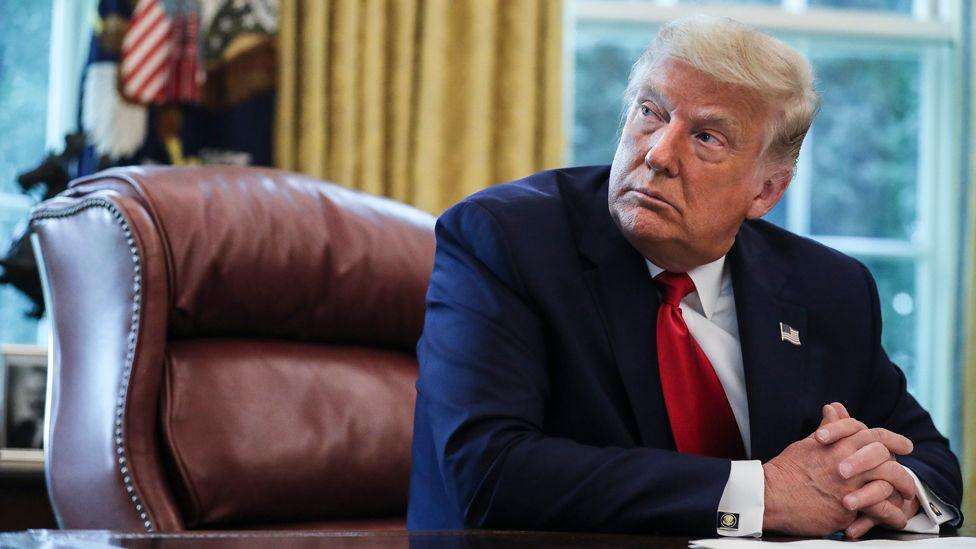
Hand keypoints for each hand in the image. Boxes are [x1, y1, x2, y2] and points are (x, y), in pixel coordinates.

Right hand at [761, 404, 913, 535]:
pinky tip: (897, 519)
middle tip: (908, 477)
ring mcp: (850, 485)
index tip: (904, 445)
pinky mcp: (848, 509)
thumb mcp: (807, 444)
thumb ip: (828, 429)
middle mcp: (848, 462)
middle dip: (903, 469)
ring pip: (889, 483)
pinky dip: (892, 515)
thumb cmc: (785, 470)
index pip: (874, 435)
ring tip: (907, 499)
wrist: (770, 495)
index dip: (892, 439)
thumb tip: (834, 409)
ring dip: (902, 491)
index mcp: (838, 444)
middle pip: (888, 460)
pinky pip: (880, 511)